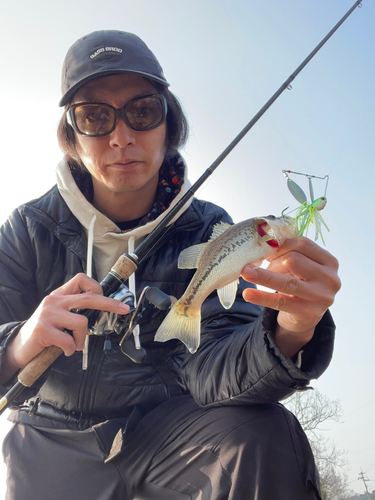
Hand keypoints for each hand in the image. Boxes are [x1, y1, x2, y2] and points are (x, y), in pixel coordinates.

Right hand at [3, 273, 129, 375]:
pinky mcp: (43, 330)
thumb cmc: (45, 332)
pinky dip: (71, 349)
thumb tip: (103, 314)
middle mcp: (53, 301)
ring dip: (82, 339)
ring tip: (75, 345)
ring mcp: (48, 314)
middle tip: (123, 309)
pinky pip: (69, 341)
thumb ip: (76, 310)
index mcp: (59, 295)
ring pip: (82, 322)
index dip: (97, 287)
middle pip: (88, 298)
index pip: (80, 279)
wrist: (20, 346)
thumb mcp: (59, 315)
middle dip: (110, 304)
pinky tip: (64, 350)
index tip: (107, 297)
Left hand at [241, 237, 340, 357]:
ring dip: (263, 276)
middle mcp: (330, 279)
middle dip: (273, 262)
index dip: (281, 245)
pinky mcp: (308, 313)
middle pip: (294, 259)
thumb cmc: (301, 284)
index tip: (267, 251)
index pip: (303, 244)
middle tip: (262, 268)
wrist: (306, 316)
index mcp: (330, 261)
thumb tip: (265, 244)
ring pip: (287, 281)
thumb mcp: (303, 267)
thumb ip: (290, 253)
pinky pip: (280, 301)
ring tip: (245, 273)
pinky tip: (248, 294)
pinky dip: (261, 297)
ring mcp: (321, 297)